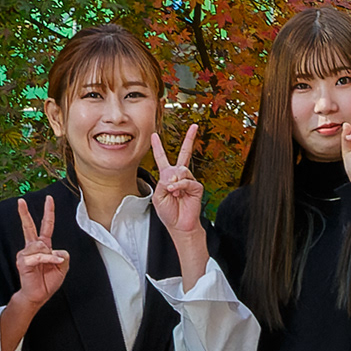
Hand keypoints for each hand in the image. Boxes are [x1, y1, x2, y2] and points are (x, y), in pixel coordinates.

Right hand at [6, 195, 70, 320]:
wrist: (38, 295)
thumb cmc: (48, 281)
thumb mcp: (63, 267)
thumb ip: (63, 255)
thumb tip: (55, 250)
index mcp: (43, 246)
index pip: (46, 226)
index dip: (48, 212)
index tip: (48, 199)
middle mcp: (33, 247)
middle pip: (29, 226)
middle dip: (24, 213)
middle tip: (20, 201)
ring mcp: (26, 254)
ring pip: (41, 245)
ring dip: (50, 256)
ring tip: (51, 265)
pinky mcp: (23, 261)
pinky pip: (39, 256)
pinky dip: (48, 260)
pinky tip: (50, 264)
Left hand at [146, 122, 208, 260]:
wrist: (179, 225)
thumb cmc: (168, 213)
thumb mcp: (158, 196)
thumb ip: (163, 182)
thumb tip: (175, 174)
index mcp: (167, 176)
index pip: (162, 158)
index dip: (158, 147)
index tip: (154, 135)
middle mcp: (179, 175)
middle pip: (184, 153)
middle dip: (190, 139)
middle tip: (195, 126)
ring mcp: (188, 180)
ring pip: (181, 169)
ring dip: (174, 182)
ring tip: (173, 193)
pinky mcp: (196, 187)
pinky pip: (187, 180)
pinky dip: (180, 186)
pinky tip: (177, 193)